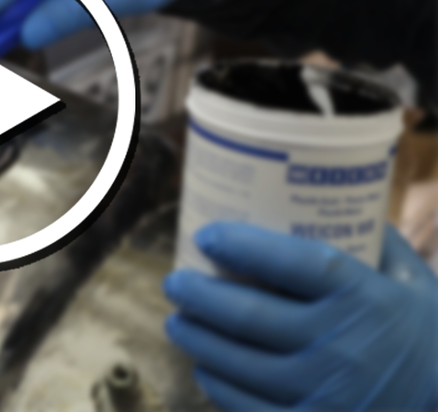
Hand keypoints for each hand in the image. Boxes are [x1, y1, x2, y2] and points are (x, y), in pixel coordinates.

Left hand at [163, 222, 437, 410]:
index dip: (242, 246)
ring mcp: (324, 396)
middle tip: (175, 281)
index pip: (294, 263)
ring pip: (236, 363)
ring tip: (178, 320)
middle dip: (197, 295)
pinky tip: (206, 366)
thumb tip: (320, 196)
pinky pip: (245, 407)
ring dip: (196, 338)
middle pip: (248, 316)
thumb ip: (373, 241)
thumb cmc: (425, 337)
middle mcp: (343, 348)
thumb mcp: (414, 284)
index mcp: (367, 300)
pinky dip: (217, 384)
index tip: (206, 235)